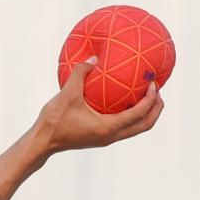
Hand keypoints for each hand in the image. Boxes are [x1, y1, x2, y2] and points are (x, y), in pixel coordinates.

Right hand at [34, 57, 164, 152]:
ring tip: (147, 96)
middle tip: (158, 90)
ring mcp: (106, 139)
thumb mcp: (67, 94)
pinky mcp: (100, 138)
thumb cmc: (54, 120)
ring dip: (146, 113)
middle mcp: (111, 136)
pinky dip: (132, 116)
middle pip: (145, 125)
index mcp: (108, 127)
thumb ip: (80, 74)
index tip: (154, 83)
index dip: (151, 98)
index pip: (139, 113)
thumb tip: (93, 58)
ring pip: (136, 129)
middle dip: (156, 108)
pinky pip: (125, 127)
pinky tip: (125, 101)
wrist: (42, 142)